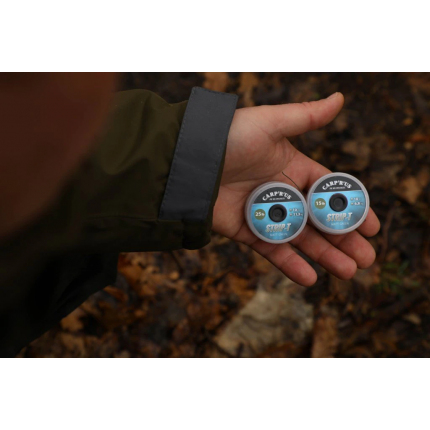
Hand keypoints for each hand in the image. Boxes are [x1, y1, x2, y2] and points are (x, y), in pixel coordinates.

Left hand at [213, 93, 379, 285]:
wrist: (188, 162)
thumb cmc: (229, 137)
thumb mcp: (270, 123)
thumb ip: (305, 117)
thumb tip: (340, 97)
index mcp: (292, 167)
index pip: (328, 192)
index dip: (351, 209)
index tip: (371, 226)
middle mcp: (281, 192)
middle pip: (319, 220)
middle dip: (344, 239)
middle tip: (367, 259)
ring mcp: (264, 214)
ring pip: (300, 239)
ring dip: (325, 256)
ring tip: (348, 272)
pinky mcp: (245, 231)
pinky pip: (272, 250)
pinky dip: (290, 265)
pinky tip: (311, 279)